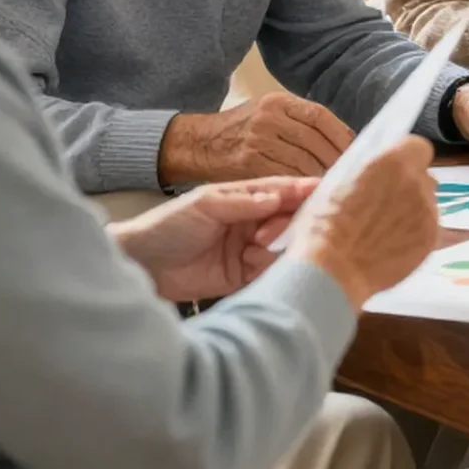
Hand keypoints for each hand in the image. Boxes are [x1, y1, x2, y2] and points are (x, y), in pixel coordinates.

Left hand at [114, 177, 316, 301]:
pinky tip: (255, 265)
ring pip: (284, 247)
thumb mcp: (204, 205)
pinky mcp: (244, 277)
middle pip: (291, 220)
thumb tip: (277, 197)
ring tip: (253, 249)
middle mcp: (253, 222)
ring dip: (277, 247)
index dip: (305, 191)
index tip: (327, 192)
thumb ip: (242, 201)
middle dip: (289, 223)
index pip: (283, 192)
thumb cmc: (167, 225)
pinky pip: (271, 272)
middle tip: (268, 232)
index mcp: (245, 198)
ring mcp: (250, 250)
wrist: (141, 264)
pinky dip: (270, 269)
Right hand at [159, 93, 355, 184]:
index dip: (342, 137)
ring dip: (322, 178)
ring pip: (304, 162)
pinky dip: (301, 188)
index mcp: (278, 101)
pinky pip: (285, 178)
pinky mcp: (248, 164)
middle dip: (336, 162)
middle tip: (350, 179)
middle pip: (316, 142)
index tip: (355, 154)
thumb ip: (302, 122)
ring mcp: (258, 141)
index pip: (321, 117)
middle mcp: (269, 118)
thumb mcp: (269, 113)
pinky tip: (311, 196)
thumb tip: (347, 140)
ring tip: (335, 189)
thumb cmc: (242, 131)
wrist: (199, 144)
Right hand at [284, 136, 437, 307]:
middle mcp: (418, 185)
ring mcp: (428, 215)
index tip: (392, 168)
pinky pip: (426, 228)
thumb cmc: (326, 223)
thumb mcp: (339, 182)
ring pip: (426, 203)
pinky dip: (413, 232)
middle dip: (407, 184)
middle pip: (423, 176)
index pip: (418, 146)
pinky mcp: (430, 241)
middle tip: (384, 201)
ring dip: (410, 209)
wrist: (334, 270)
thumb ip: (370, 172)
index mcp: (394, 164)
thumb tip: (381, 171)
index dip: (405, 156)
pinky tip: (389, 244)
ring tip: (383, 228)